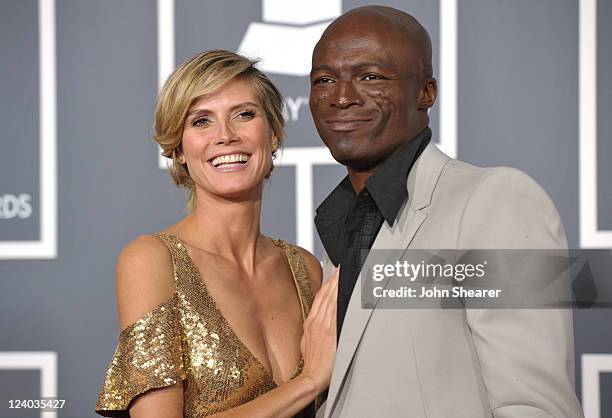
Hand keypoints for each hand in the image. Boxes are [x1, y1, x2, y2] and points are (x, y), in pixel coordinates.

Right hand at [300, 268, 338, 392]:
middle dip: (334, 280)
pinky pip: (335, 311)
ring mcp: (323, 326)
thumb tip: (320, 320)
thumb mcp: (307, 342)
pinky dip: (339, 299)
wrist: (312, 377)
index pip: (319, 298)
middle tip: (342, 267)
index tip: (334, 274)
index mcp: (310, 323)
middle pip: (326, 295)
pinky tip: (344, 291)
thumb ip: (314, 328)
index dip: (327, 284)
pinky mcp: (331, 332)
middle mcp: (316, 322)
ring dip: (337, 285)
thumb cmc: (312, 362)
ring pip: (331, 300)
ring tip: (344, 273)